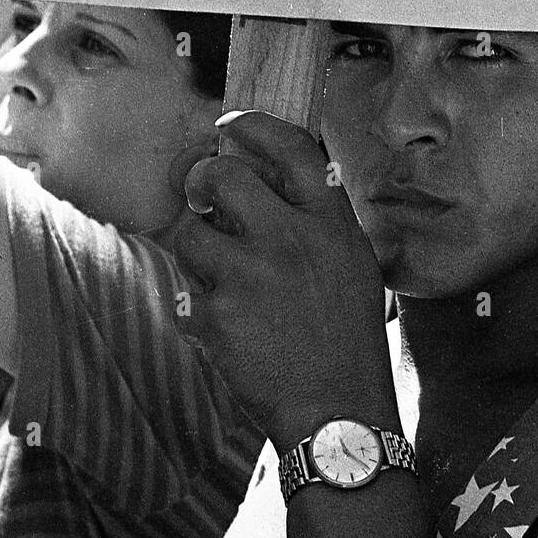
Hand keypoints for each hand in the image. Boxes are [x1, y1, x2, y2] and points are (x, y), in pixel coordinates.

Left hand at [170, 111, 398, 449]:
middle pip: (222, 176)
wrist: (337, 412)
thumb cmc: (348, 339)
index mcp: (329, 224)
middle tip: (201, 195)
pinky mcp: (217, 315)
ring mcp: (249, 276)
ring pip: (189, 232)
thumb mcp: (354, 265)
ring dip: (194, 248)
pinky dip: (195, 305)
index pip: (291, 148)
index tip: (229, 124)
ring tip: (215, 274)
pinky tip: (222, 325)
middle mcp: (290, 238)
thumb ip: (318, 221)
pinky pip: (183, 291)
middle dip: (202, 180)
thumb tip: (272, 184)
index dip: (254, 126)